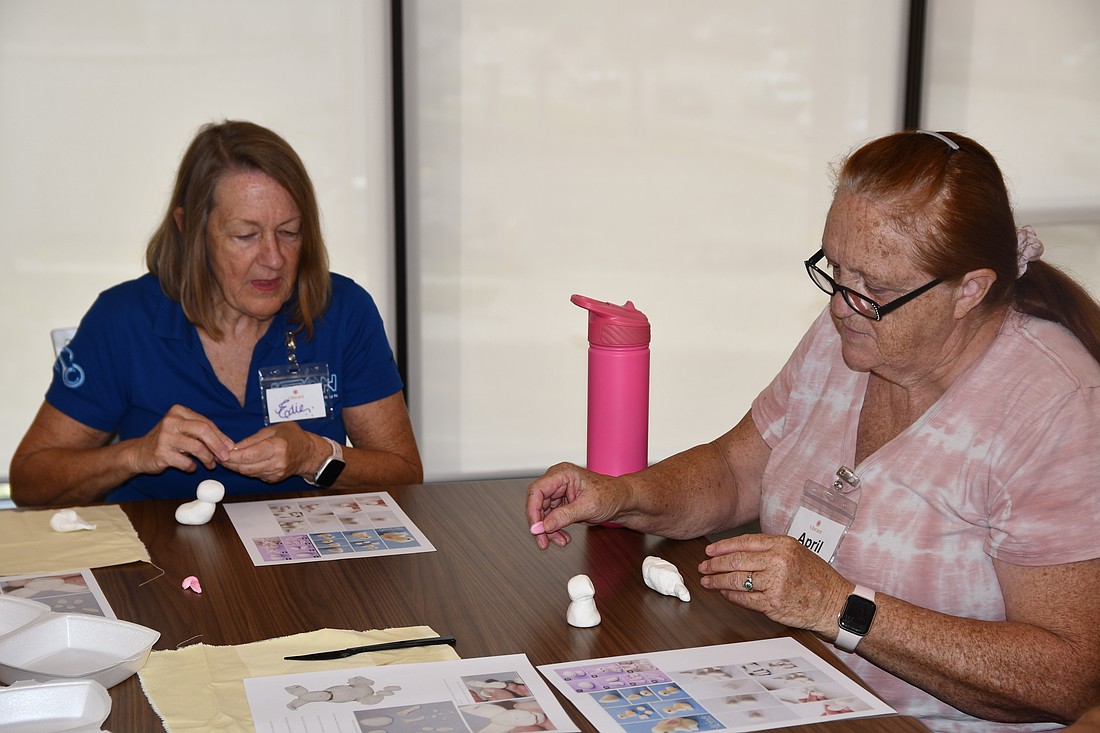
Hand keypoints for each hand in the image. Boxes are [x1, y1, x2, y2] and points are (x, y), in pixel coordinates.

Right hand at [131, 404, 233, 474]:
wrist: (139, 453)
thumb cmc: (167, 441)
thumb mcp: (182, 430)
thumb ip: (201, 433)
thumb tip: (227, 444)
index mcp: (178, 411)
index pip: (206, 422)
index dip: (220, 436)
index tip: (230, 447)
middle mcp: (171, 421)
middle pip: (203, 430)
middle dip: (218, 445)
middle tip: (225, 456)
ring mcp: (165, 437)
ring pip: (196, 447)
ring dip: (207, 458)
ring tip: (211, 465)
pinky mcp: (161, 453)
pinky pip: (185, 461)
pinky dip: (192, 466)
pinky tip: (192, 467)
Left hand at [221, 422, 318, 482]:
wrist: (308, 453)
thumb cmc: (293, 437)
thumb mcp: (274, 429)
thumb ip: (253, 439)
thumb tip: (234, 447)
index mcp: (277, 447)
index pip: (248, 455)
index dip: (231, 456)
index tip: (221, 452)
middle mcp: (276, 462)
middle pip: (245, 467)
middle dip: (229, 463)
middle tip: (218, 456)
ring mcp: (275, 473)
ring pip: (248, 472)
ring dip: (235, 467)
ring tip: (226, 459)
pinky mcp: (273, 479)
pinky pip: (254, 474)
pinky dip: (245, 469)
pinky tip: (240, 463)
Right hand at [526, 462, 624, 549]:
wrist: (623, 501)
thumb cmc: (611, 495)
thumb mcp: (587, 507)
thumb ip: (563, 516)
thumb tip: (543, 526)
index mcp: (562, 474)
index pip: (537, 490)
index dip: (533, 511)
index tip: (536, 528)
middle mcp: (558, 481)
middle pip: (537, 504)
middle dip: (541, 524)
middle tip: (543, 540)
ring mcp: (559, 492)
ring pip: (543, 513)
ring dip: (549, 530)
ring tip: (560, 541)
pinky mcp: (562, 503)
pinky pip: (551, 518)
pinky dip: (554, 529)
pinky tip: (562, 537)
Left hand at [698, 533, 850, 636]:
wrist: (836, 603)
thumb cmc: (818, 578)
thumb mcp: (797, 552)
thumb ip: (771, 549)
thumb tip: (740, 552)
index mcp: (783, 545)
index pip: (745, 542)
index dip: (723, 547)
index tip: (710, 551)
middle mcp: (778, 561)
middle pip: (736, 561)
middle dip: (715, 564)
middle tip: (704, 567)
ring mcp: (775, 583)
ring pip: (737, 580)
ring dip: (718, 581)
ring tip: (708, 581)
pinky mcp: (773, 604)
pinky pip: (745, 599)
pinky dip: (731, 595)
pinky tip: (724, 593)